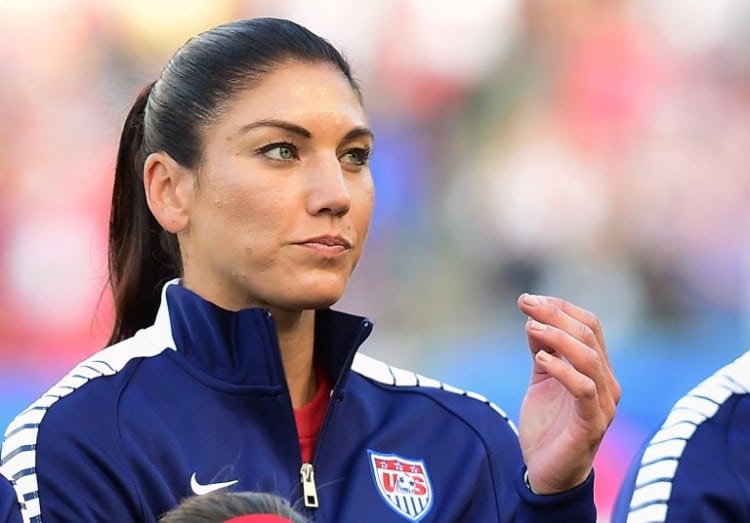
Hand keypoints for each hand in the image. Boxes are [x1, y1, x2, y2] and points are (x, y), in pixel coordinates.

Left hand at [516, 293, 619, 494]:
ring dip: (558, 338)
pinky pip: (584, 389)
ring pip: (590, 358)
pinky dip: (563, 370)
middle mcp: (606, 382)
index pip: (589, 326)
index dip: (561, 308)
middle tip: (525, 303)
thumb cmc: (548, 425)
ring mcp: (603, 404)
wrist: (546, 472)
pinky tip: (540, 360)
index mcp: (597, 369)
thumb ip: (542, 351)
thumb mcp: (541, 381)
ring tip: (531, 327)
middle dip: (555, 314)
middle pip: (589, 335)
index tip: (530, 298)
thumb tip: (533, 319)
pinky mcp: (592, 424)